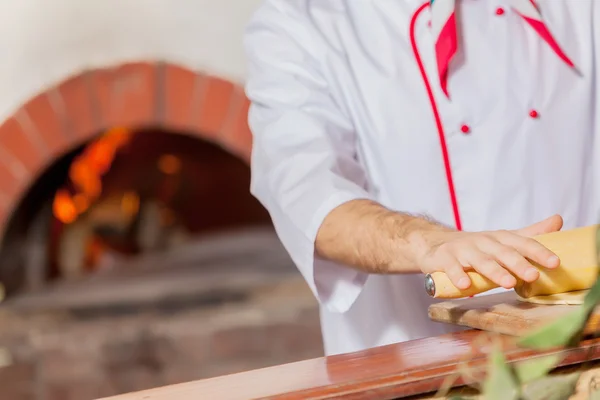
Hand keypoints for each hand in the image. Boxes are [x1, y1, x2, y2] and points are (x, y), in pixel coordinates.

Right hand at [416, 215, 562, 289]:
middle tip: (533, 275)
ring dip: (494, 271)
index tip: (555, 262)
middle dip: (518, 264)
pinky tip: (465, 285)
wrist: (435, 244)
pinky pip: (451, 268)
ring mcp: (462, 250)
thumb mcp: (503, 240)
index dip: (539, 252)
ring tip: (507, 283)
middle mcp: (482, 242)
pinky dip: (458, 276)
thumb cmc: (476, 247)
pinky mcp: (444, 259)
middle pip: (502, 253)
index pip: (522, 243)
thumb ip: (529, 235)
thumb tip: (558, 220)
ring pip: (480, 261)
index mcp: (499, 238)